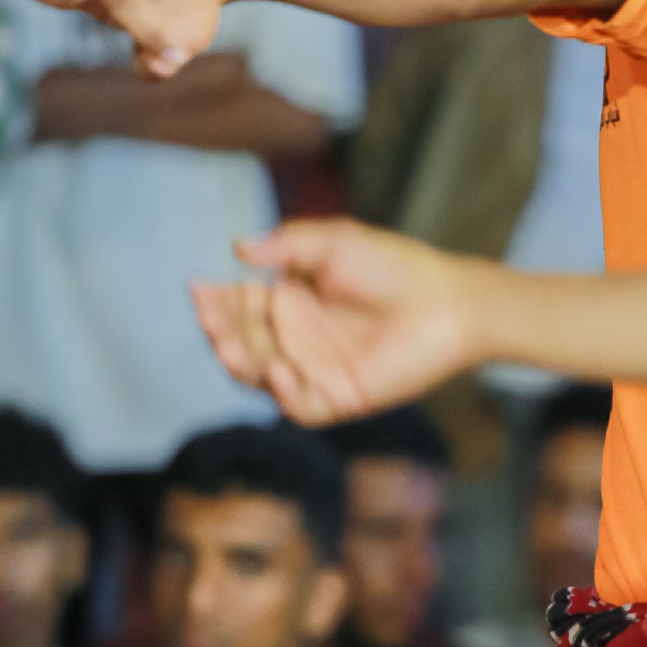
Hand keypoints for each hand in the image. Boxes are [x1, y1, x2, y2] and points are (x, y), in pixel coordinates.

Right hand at [192, 221, 483, 423]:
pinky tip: (281, 369)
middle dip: (219, 329)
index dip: (216, 300)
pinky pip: (299, 405)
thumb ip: (288, 244)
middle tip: (209, 315)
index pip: (238, 305)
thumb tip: (238, 247)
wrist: (447, 303)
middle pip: (241, 341)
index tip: (198, 286)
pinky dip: (284, 393)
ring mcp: (314, 369)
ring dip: (238, 361)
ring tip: (226, 345)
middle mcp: (295, 336)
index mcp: (290, 298)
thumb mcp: (337, 242)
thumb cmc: (394, 265)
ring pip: (259, 376)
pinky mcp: (338, 397)